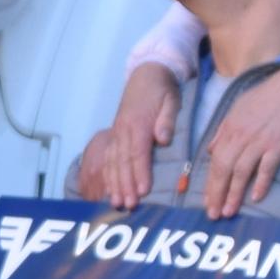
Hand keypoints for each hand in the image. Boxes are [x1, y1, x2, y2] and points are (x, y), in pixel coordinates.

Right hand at [70, 64, 180, 206]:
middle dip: (125, 185)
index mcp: (138, 124)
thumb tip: (163, 139)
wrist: (146, 73)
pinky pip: (108, 158)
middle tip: (129, 204)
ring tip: (117, 202)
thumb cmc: (162, 90)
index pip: (138, 153)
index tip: (143, 191)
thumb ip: (167, 120)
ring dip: (114, 183)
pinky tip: (110, 189)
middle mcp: (124, 130)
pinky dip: (108, 175)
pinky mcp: (115, 135)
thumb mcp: (171, 100)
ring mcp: (117, 133)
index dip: (140, 173)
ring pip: (113, 162)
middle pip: (122, 162)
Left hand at [195, 63, 279, 219]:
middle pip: (223, 169)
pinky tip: (256, 198)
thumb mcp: (238, 107)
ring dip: (234, 194)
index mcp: (229, 127)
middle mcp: (241, 135)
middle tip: (212, 214)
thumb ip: (222, 130)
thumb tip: (210, 150)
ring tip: (228, 212)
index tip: (206, 200)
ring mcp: (260, 140)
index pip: (214, 160)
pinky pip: (267, 167)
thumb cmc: (268, 95)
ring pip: (241, 171)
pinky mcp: (279, 143)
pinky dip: (261, 183)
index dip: (209, 183)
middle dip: (216, 193)